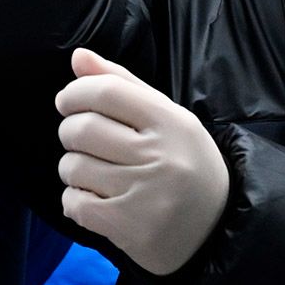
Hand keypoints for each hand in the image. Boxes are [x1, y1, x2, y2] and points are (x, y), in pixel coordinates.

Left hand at [55, 46, 229, 275]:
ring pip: (74, 167)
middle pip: (83, 129)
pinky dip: (74, 200)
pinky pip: (74, 203)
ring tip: (92, 172)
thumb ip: (122, 84)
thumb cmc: (184, 162)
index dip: (76, 92)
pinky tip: (94, 199)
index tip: (68, 100)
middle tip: (80, 139)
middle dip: (69, 131)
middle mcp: (159, 155)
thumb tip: (78, 56)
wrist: (216, 226)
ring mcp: (144, 194)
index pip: (108, 92)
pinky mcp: (128, 228)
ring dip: (72, 168)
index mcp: (171, 122)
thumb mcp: (166, 117)